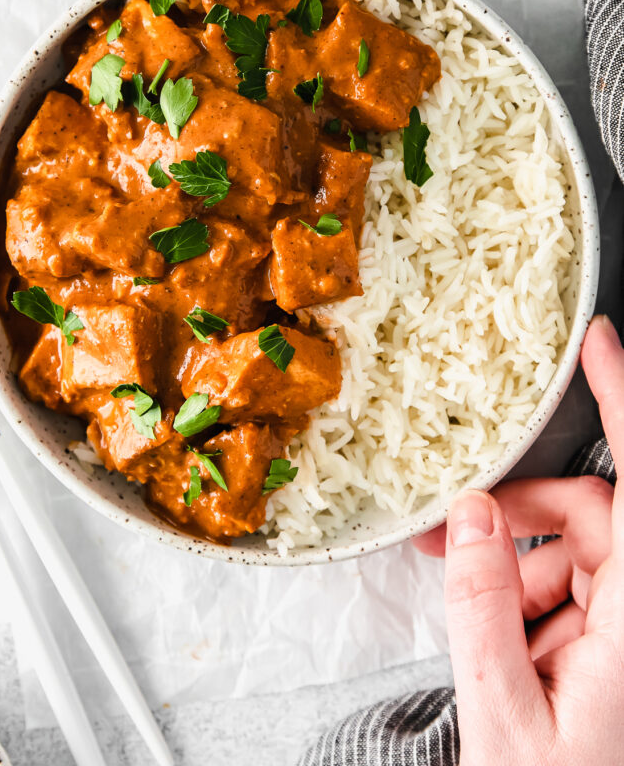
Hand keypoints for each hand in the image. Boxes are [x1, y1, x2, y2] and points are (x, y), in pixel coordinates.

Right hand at [414, 316, 623, 764]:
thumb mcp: (502, 713)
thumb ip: (481, 604)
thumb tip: (469, 515)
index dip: (623, 401)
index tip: (601, 341)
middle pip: (591, 517)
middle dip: (520, 517)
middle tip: (448, 536)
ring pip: (580, 554)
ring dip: (522, 575)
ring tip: (483, 629)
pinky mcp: (622, 642)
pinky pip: (579, 589)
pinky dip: (534, 603)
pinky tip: (510, 651)